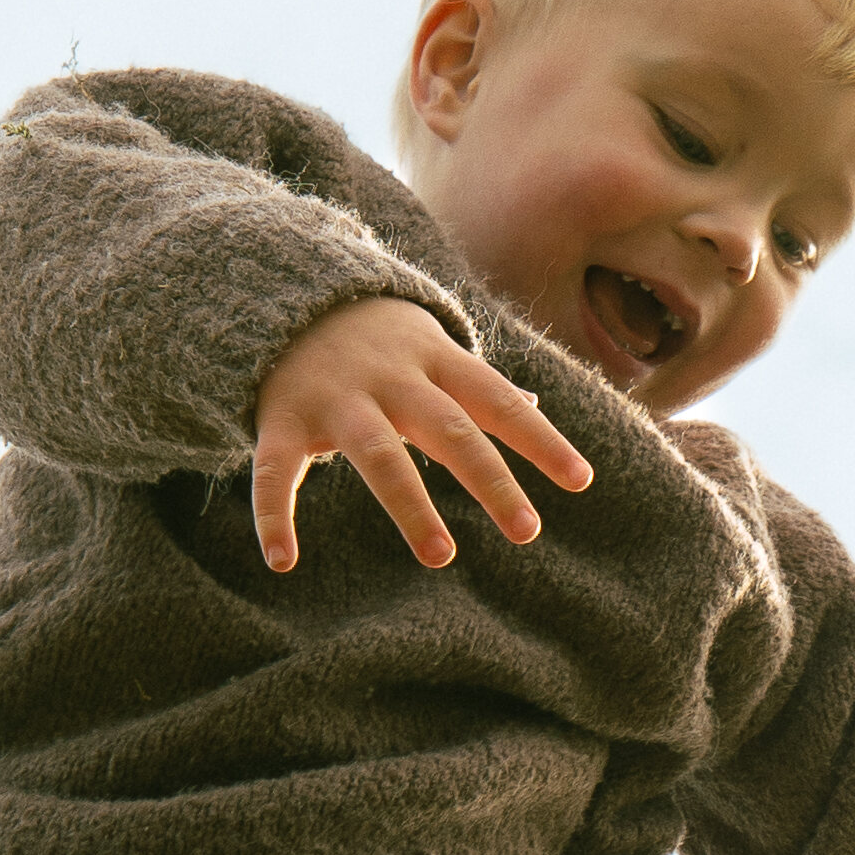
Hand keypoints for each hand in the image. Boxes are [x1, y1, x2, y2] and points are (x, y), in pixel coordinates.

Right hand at [252, 297, 594, 576]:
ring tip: (442, 557)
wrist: (283, 291)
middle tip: (528, 531)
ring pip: (377, 455)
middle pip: (449, 429)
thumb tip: (533, 406)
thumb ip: (477, 385)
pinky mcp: (282, 421)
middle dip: (489, 479)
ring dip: (410, 506)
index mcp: (435, 363)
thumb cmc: (376, 339)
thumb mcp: (431, 351)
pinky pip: (275, 472)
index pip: (497, 401)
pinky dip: (273, 516)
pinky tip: (281, 562)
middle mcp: (390, 380)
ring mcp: (336, 400)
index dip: (540, 439)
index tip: (581, 480)